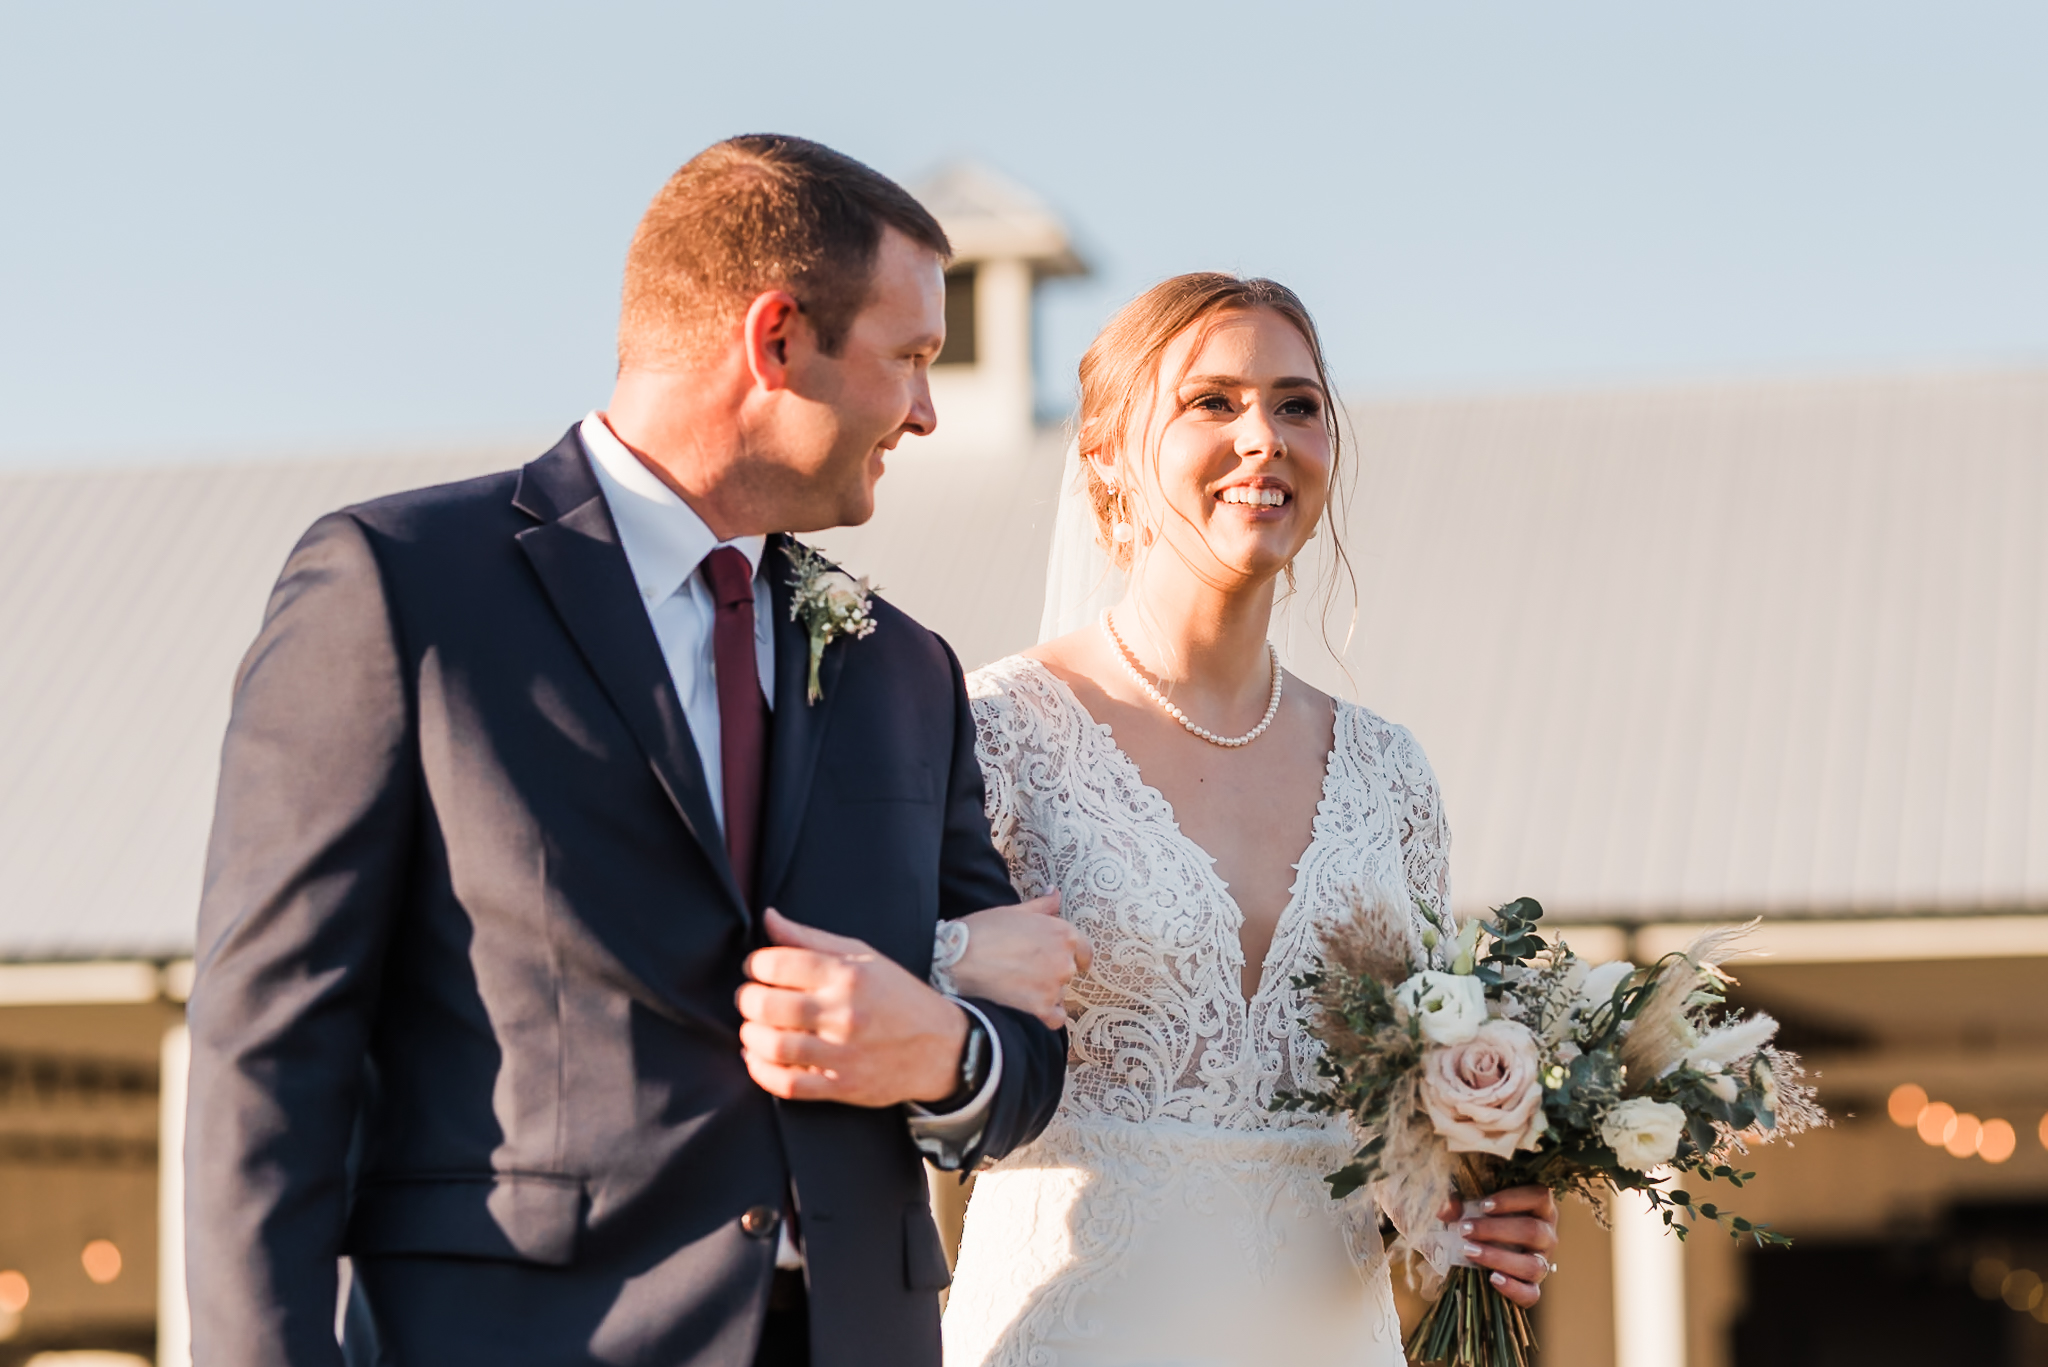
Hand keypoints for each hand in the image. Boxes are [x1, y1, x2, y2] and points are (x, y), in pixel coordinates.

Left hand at [736, 909, 966, 1106]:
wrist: (941, 1047)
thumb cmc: (896, 995)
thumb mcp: (862, 956)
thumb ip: (810, 938)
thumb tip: (768, 917)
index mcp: (848, 975)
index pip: (777, 964)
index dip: (755, 964)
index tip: (756, 969)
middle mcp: (844, 1013)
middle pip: (766, 1006)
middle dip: (746, 999)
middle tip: (750, 998)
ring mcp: (843, 1054)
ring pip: (772, 1046)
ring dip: (750, 1035)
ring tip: (754, 1027)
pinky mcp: (842, 1087)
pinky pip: (787, 1085)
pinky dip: (761, 1072)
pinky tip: (758, 1058)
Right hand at [950, 894, 1090, 1028]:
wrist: (960, 957)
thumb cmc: (985, 930)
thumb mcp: (1016, 911)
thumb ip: (1043, 905)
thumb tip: (1056, 893)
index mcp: (1063, 933)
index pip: (1085, 951)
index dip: (1075, 956)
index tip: (1066, 960)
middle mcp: (1064, 960)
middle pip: (1068, 972)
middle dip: (1052, 972)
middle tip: (1026, 969)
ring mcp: (1054, 985)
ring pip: (1059, 994)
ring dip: (1045, 992)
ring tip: (1019, 984)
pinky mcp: (1040, 1007)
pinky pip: (1055, 1018)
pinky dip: (1046, 1015)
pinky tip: (1030, 1008)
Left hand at [1440, 1185, 1557, 1308]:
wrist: (1475, 1246)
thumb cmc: (1477, 1216)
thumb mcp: (1468, 1203)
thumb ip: (1455, 1202)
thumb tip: (1447, 1210)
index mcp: (1539, 1207)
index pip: (1539, 1196)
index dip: (1513, 1200)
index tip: (1483, 1206)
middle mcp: (1546, 1234)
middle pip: (1533, 1231)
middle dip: (1496, 1230)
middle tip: (1465, 1230)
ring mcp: (1542, 1262)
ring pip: (1533, 1264)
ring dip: (1499, 1258)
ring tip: (1469, 1251)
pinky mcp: (1532, 1286)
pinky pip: (1531, 1294)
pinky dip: (1513, 1288)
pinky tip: (1492, 1278)